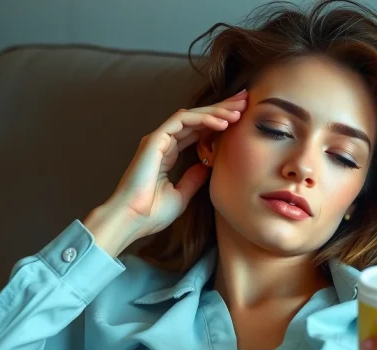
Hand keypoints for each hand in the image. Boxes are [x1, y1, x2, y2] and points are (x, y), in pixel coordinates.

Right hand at [85, 89, 247, 255]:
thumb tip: (206, 167)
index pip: (197, 132)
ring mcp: (158, 139)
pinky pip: (182, 120)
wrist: (132, 220)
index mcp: (168, 155)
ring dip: (216, 111)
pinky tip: (221, 122)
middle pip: (196, 119)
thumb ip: (194, 179)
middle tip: (244, 102)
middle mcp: (163, 143)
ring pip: (191, 115)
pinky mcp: (155, 139)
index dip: (218, 123)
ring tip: (238, 111)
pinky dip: (203, 119)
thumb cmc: (151, 213)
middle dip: (221, 109)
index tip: (241, 119)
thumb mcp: (182, 195)